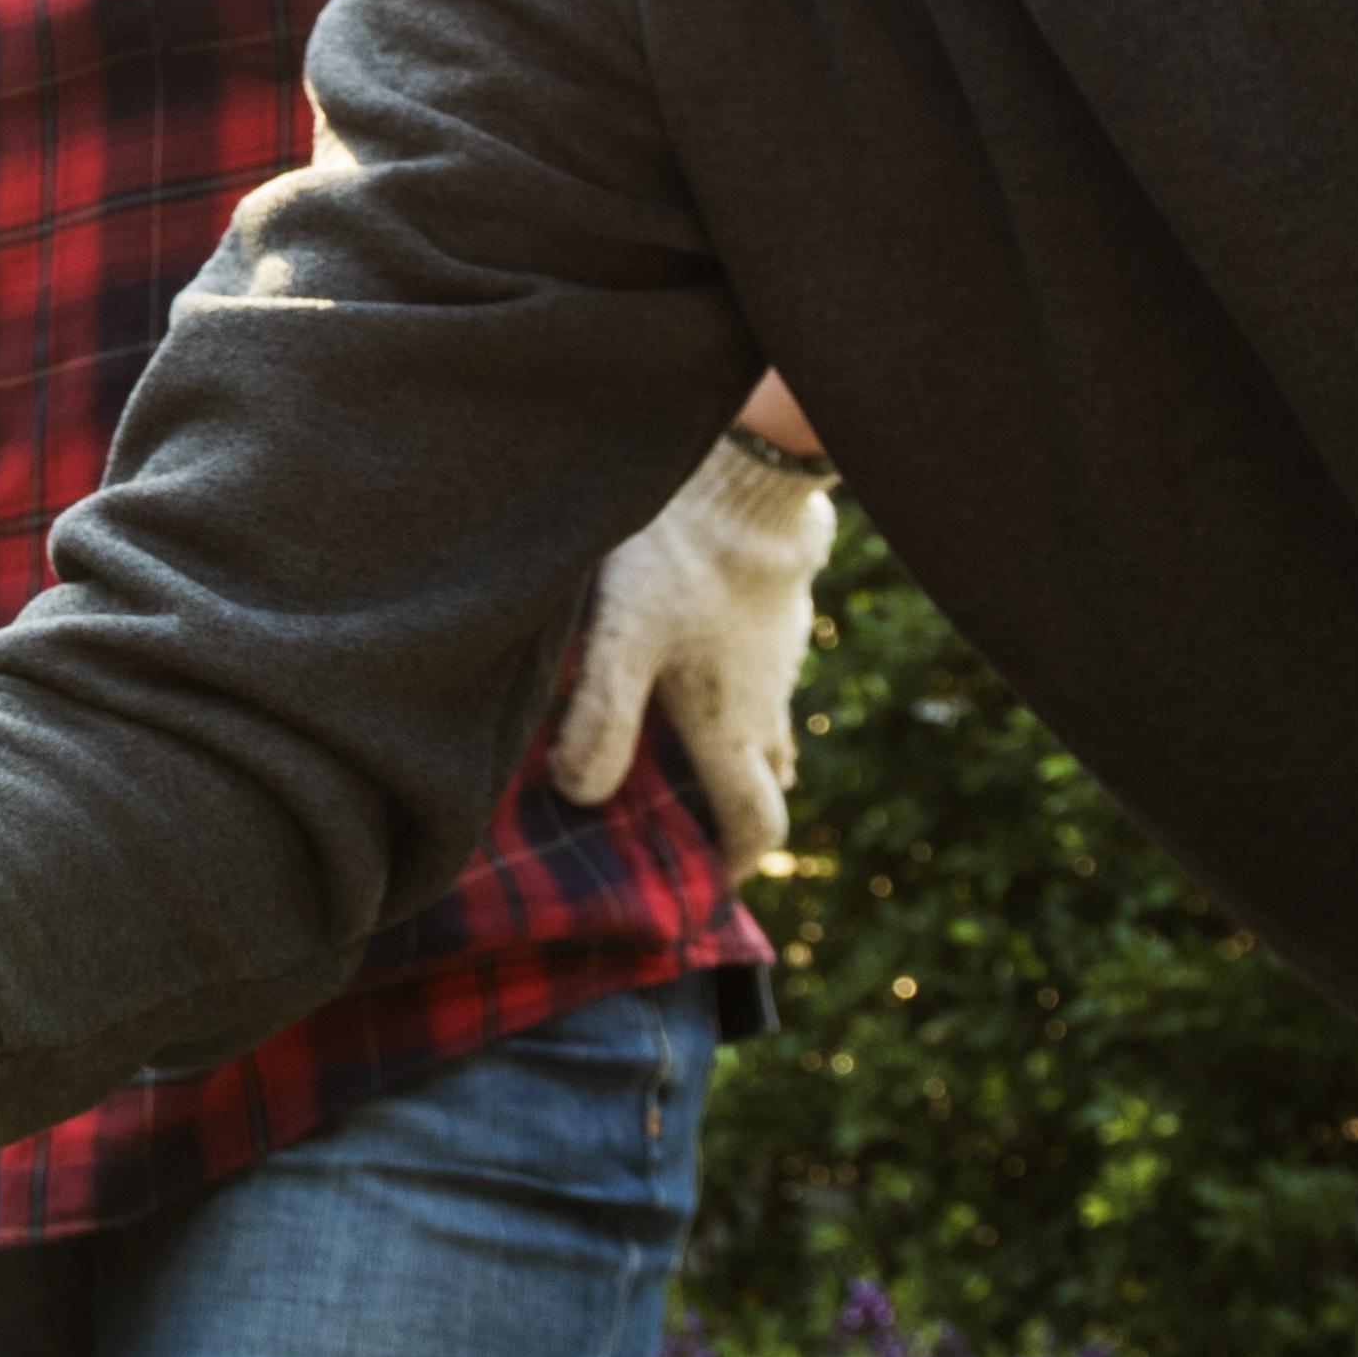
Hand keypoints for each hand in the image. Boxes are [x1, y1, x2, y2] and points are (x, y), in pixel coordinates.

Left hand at [548, 432, 830, 870]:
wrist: (745, 477)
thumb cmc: (678, 561)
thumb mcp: (623, 640)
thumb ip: (601, 719)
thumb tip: (580, 795)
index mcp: (732, 728)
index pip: (757, 825)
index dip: (733, 864)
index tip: (701, 880)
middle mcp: (766, 707)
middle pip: (762, 785)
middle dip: (727, 814)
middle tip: (677, 821)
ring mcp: (777, 664)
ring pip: (764, 732)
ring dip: (729, 756)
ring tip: (671, 755)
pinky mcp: (774, 622)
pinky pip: (761, 683)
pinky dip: (732, 702)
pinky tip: (685, 676)